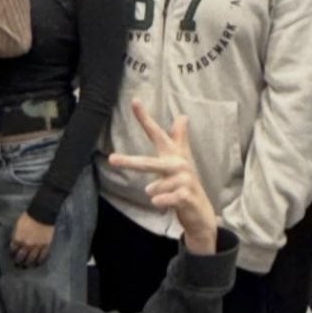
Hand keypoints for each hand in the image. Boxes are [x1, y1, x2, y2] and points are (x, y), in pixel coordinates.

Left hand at [10, 212, 54, 266]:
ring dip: (28, 264)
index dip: (12, 255)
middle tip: (18, 265)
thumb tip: (15, 244)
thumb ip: (16, 236)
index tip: (13, 257)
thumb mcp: (17, 226)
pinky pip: (42, 257)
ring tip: (27, 266)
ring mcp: (37, 246)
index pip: (13, 251)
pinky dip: (39, 262)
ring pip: (31, 259)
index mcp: (18, 239)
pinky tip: (37, 263)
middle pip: (21, 258)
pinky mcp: (46, 246)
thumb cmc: (28, 217)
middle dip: (18, 262)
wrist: (42, 213)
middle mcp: (26, 245)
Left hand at [107, 101, 217, 253]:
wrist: (200, 211)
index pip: (157, 133)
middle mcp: (179, 164)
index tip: (134, 101)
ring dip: (156, 194)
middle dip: (129, 162)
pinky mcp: (185, 195)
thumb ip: (179, 139)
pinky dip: (161, 203)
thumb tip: (182, 116)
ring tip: (164, 196)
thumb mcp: (181, 161)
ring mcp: (184, 179)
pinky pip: (161, 200)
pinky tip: (166, 204)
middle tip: (112, 159)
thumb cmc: (185, 184)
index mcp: (174, 155)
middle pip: (148, 163)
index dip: (145, 118)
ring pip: (154, 187)